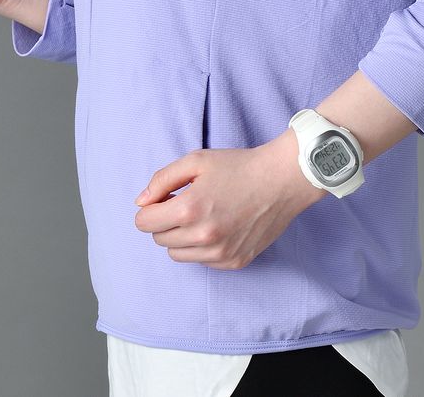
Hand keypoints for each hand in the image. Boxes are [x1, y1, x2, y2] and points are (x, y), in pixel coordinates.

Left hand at [133, 129, 327, 269]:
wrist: (282, 179)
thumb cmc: (239, 166)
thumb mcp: (196, 161)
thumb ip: (162, 180)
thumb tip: (141, 202)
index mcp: (190, 209)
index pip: (144, 223)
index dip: (150, 209)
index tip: (164, 200)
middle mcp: (204, 236)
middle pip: (159, 239)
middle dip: (165, 221)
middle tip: (185, 204)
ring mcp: (221, 252)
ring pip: (178, 254)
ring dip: (181, 237)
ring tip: (202, 216)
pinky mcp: (235, 261)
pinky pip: (202, 261)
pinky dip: (202, 247)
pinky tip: (219, 227)